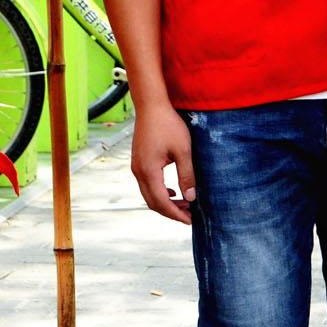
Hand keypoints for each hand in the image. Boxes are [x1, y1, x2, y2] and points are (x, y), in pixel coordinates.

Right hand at [129, 100, 195, 224]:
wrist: (151, 105)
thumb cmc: (168, 124)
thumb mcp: (183, 150)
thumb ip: (187, 175)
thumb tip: (191, 198)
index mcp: (149, 171)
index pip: (161, 202)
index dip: (176, 214)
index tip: (190, 220)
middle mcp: (138, 171)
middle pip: (152, 202)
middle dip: (170, 212)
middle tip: (189, 215)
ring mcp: (136, 167)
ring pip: (148, 194)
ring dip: (165, 202)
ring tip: (184, 204)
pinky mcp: (138, 161)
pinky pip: (146, 185)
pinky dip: (159, 192)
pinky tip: (172, 191)